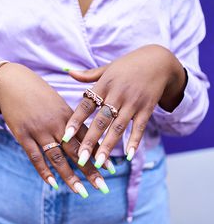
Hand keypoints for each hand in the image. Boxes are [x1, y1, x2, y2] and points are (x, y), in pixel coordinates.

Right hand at [0, 63, 111, 196]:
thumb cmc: (37, 91)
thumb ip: (67, 118)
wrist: (12, 82)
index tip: (111, 169)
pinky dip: (44, 171)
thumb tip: (78, 134)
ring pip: (58, 157)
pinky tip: (53, 184)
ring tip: (82, 192)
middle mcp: (57, 124)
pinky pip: (35, 157)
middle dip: (91, 170)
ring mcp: (39, 130)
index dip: (99, 153)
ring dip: (71, 177)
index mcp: (68, 115)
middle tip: (103, 188)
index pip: (87, 137)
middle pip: (76, 151)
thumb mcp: (56, 101)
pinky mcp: (23, 135)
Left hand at [63, 45, 186, 167]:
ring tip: (99, 163)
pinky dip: (134, 141)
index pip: (86, 106)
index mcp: (104, 85)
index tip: (65, 137)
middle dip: (90, 141)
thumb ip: (88, 74)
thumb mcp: (107, 68)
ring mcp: (133, 102)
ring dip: (108, 146)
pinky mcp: (147, 108)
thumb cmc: (128, 65)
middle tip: (80, 159)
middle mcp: (117, 94)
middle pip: (100, 121)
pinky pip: (139, 127)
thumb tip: (68, 72)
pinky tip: (129, 156)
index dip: (75, 121)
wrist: (158, 60)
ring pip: (118, 127)